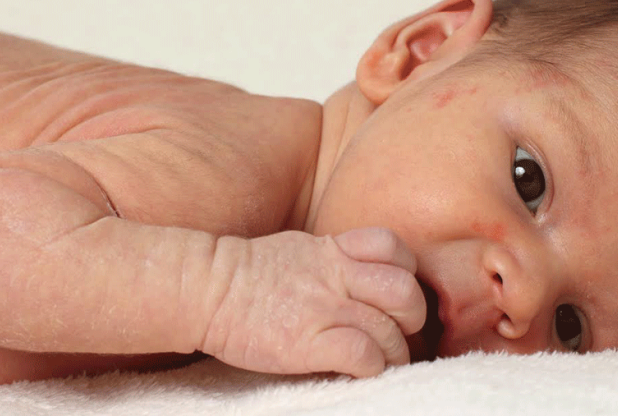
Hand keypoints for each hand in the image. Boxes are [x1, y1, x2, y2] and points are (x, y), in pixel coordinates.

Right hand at [200, 227, 425, 376]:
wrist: (206, 289)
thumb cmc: (249, 275)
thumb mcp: (299, 249)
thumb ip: (336, 257)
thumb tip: (363, 276)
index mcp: (334, 251)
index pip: (395, 248)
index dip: (405, 272)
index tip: (392, 294)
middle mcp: (336, 277)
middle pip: (405, 292)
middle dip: (411, 318)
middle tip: (398, 333)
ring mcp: (324, 309)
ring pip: (391, 330)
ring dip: (395, 352)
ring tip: (383, 360)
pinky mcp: (309, 344)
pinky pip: (364, 356)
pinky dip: (371, 368)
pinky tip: (358, 370)